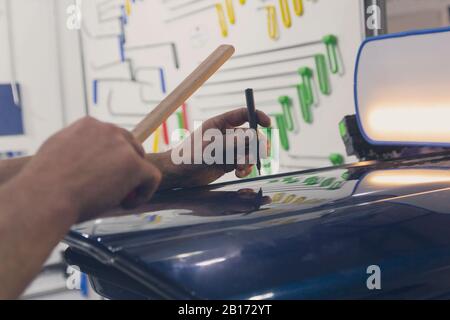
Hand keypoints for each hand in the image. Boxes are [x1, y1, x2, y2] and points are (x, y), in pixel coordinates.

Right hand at [9, 117, 161, 221]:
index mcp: (88, 125)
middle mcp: (107, 130)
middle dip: (125, 167)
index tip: (103, 174)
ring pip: (140, 161)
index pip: (111, 138)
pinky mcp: (134, 164)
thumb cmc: (44, 183)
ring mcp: (122, 146)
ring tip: (117, 198)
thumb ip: (77, 148)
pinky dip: (145, 192)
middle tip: (113, 187)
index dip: (111, 158)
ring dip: (133, 180)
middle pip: (130, 146)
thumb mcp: (57, 151)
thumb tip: (87, 158)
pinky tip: (128, 203)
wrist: (45, 197)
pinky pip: (152, 177)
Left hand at [148, 108, 270, 188]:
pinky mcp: (228, 163)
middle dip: (257, 145)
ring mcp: (228, 149)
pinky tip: (238, 173)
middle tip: (261, 154)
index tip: (268, 123)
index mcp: (220, 124)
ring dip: (249, 160)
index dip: (257, 116)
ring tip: (240, 168)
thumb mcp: (211, 148)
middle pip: (251, 135)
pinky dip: (245, 169)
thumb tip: (253, 137)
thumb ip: (232, 143)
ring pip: (249, 151)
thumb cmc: (188, 156)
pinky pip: (244, 163)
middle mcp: (226, 135)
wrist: (178, 174)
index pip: (243, 114)